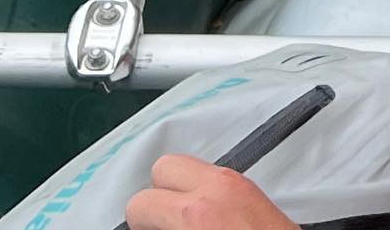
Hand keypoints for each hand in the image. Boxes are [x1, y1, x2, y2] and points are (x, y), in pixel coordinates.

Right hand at [124, 155, 296, 228]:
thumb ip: (164, 227)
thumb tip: (150, 224)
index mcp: (193, 212)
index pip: (140, 202)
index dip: (138, 221)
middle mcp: (215, 187)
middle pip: (165, 165)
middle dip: (157, 194)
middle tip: (161, 221)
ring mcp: (236, 181)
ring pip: (192, 165)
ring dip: (182, 189)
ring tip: (184, 219)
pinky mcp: (251, 184)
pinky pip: (215, 174)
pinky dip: (204, 190)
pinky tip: (207, 215)